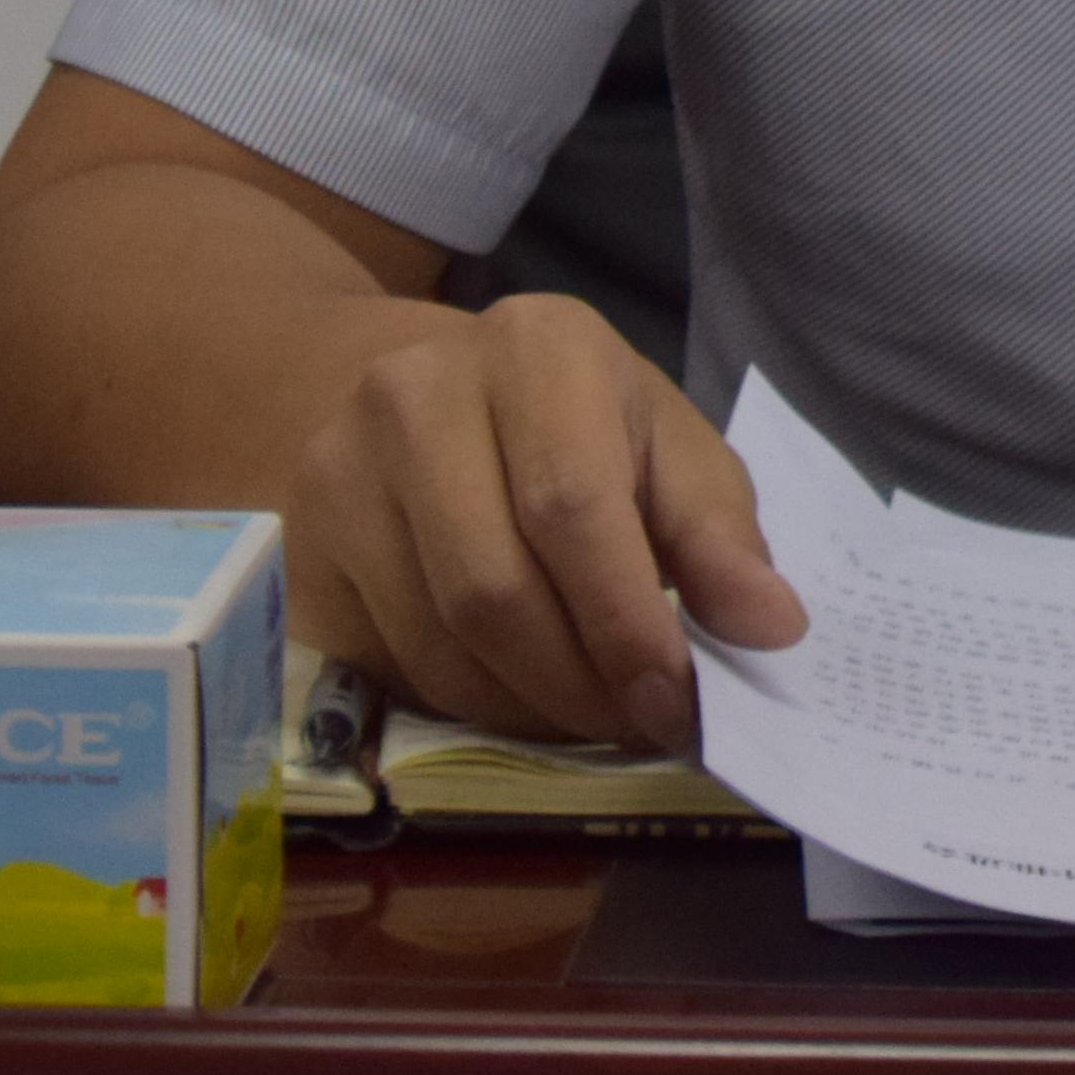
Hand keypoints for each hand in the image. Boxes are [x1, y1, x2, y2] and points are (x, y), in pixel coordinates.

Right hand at [284, 293, 804, 747]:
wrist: (430, 396)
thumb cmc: (577, 425)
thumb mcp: (667, 447)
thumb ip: (720, 534)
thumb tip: (771, 628)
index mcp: (536, 348)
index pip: (571, 507)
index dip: (626, 623)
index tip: (678, 702)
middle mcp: (417, 394)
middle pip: (494, 589)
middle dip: (580, 685)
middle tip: (639, 725)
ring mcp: (339, 470)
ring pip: (439, 644)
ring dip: (530, 708)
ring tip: (593, 713)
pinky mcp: (303, 549)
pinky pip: (391, 666)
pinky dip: (472, 704)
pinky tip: (522, 694)